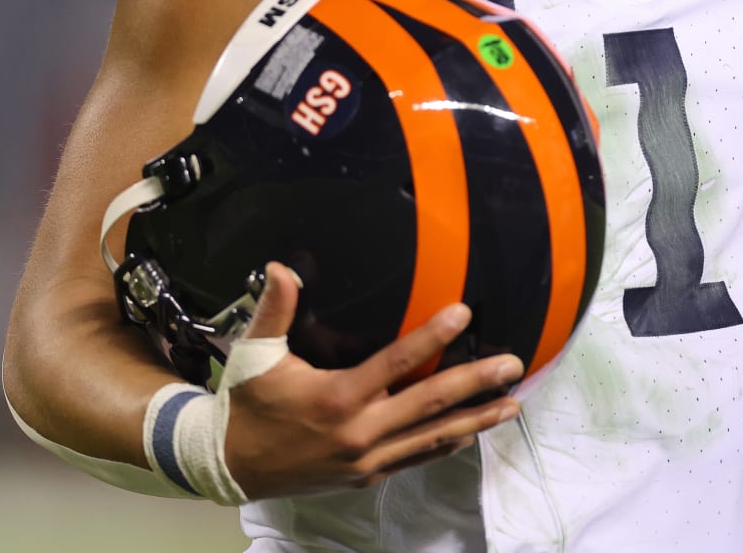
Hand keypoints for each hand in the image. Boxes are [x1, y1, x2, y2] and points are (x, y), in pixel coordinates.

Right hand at [223, 263, 523, 497]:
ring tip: (512, 403)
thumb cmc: (247, 406)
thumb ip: (274, 309)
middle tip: (513, 366)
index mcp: (337, 397)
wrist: (229, 467)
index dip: (432, 337)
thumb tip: (283, 266)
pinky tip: (471, 432)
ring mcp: (368, 460)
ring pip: (432, 438)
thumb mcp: (255, 355)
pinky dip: (447, 444)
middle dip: (476, 384)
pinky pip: (416, 457)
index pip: (396, 362)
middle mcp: (360, 432)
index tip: (464, 314)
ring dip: (476, 420)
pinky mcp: (367, 476)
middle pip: (430, 404)